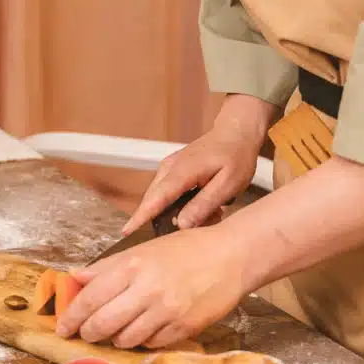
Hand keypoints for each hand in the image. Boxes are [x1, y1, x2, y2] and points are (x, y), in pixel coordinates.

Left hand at [55, 225, 247, 348]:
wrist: (231, 256)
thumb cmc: (185, 249)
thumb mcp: (143, 249)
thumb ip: (107, 267)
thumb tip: (75, 279)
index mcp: (133, 265)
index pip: (90, 299)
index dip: (71, 317)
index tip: (62, 327)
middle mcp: (147, 290)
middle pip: (102, 325)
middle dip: (89, 333)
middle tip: (86, 332)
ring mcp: (167, 312)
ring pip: (125, 339)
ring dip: (116, 337)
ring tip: (119, 327)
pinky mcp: (183, 328)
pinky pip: (150, 344)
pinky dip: (142, 340)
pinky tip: (145, 327)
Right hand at [122, 94, 275, 233]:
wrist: (236, 132)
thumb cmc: (236, 156)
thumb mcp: (228, 184)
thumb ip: (204, 204)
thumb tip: (182, 224)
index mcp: (183, 171)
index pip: (157, 198)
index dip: (142, 216)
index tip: (127, 232)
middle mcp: (169, 168)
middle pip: (153, 200)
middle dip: (163, 220)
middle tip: (191, 229)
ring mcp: (169, 167)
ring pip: (160, 198)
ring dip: (175, 213)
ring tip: (210, 214)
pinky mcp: (172, 170)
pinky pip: (166, 192)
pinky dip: (178, 204)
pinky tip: (201, 207)